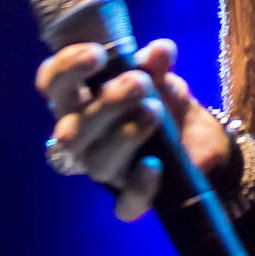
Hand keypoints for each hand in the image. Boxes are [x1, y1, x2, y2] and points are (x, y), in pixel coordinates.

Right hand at [36, 37, 229, 221]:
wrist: (200, 143)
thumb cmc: (164, 102)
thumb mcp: (164, 78)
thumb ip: (158, 65)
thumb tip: (160, 51)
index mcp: (80, 101)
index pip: (54, 85)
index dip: (66, 69)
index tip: (97, 54)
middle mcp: (83, 138)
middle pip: (70, 129)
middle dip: (105, 103)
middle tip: (140, 83)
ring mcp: (105, 169)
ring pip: (95, 163)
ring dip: (123, 136)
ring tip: (154, 111)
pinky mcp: (131, 198)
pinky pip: (126, 204)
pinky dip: (139, 186)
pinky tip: (153, 166)